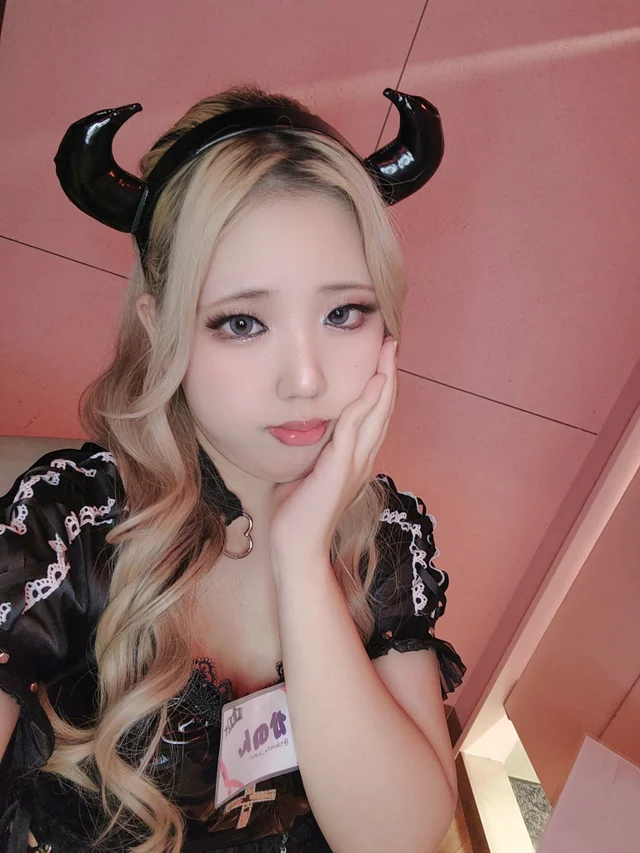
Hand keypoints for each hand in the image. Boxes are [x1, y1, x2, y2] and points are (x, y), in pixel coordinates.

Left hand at [269, 336, 397, 562]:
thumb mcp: (308, 470)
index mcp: (357, 459)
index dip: (380, 387)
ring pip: (377, 414)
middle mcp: (363, 459)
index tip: (382, 359)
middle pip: (383, 409)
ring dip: (384, 381)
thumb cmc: (297, 513)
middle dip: (388, 374)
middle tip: (392, 344)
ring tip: (389, 353)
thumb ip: (315, 449)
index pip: (374, 416)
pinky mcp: (341, 468)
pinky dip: (366, 403)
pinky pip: (356, 428)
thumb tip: (306, 428)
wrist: (296, 547)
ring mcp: (355, 464)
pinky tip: (372, 383)